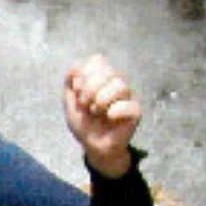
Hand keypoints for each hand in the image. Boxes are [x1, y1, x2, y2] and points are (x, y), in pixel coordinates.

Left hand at [64, 54, 141, 177]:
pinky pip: (126, 105)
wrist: (92, 145)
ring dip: (100, 100)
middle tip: (84, 104)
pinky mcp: (135, 111)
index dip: (84, 74)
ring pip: (119, 85)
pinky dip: (113, 112)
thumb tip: (76, 67)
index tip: (77, 91)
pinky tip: (108, 118)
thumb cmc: (85, 123)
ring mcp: (128, 96)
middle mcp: (116, 83)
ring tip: (95, 112)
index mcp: (102, 78)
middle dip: (89, 89)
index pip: (97, 60)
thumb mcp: (70, 102)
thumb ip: (70, 82)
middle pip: (108, 71)